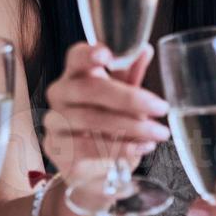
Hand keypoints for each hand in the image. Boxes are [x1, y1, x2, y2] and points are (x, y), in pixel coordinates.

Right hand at [41, 42, 169, 178]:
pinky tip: (140, 147)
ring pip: (90, 119)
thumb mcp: (120, 96)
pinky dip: (118, 148)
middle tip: (160, 107)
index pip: (76, 57)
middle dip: (129, 98)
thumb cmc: (104, 122)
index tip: (107, 56)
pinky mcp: (57, 148)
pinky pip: (87, 147)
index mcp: (75, 74)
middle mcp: (60, 94)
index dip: (89, 54)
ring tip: (157, 133)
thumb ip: (130, 73)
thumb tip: (145, 49)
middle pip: (88, 89)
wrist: (89, 165)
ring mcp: (55, 121)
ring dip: (131, 127)